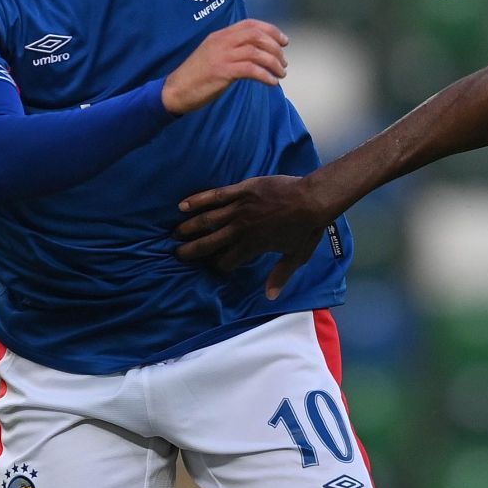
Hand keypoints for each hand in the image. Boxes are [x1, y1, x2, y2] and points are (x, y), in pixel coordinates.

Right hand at [160, 19, 288, 115]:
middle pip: (257, 36)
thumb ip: (232, 49)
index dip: (271, 31)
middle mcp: (222, 41)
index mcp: (220, 35)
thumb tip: (258, 52)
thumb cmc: (197, 75)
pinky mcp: (222, 72)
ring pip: (257, 52)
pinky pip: (251, 70)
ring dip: (274, 63)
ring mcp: (222, 56)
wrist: (176, 90)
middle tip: (284, 62)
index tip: (284, 41)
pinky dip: (266, 76)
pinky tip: (272, 83)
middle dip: (275, 48)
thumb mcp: (214, 54)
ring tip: (281, 74)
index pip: (251, 25)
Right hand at [174, 172, 332, 290]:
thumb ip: (280, 275)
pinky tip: (182, 206)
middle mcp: (241, 230)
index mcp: (252, 246)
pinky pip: (215, 196)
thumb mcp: (296, 257)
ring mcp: (239, 209)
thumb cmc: (307, 228)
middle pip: (210, 243)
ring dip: (189, 227)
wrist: (313, 199)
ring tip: (175, 234)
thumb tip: (270, 296)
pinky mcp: (241, 191)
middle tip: (178, 254)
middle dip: (192, 250)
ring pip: (207, 220)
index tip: (211, 266)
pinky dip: (197, 200)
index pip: (226, 261)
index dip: (217, 266)